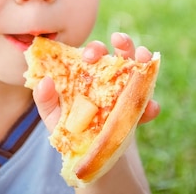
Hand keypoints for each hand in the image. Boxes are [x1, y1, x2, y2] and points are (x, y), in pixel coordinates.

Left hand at [33, 32, 160, 131]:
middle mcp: (111, 76)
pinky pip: (147, 105)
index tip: (89, 57)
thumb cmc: (68, 126)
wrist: (85, 153)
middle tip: (117, 41)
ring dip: (143, 58)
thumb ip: (45, 99)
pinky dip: (150, 105)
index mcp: (91, 72)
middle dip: (123, 42)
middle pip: (121, 51)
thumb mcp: (52, 114)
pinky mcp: (137, 113)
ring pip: (140, 67)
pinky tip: (150, 107)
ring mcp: (127, 91)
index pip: (95, 53)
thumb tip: (45, 81)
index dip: (94, 49)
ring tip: (143, 57)